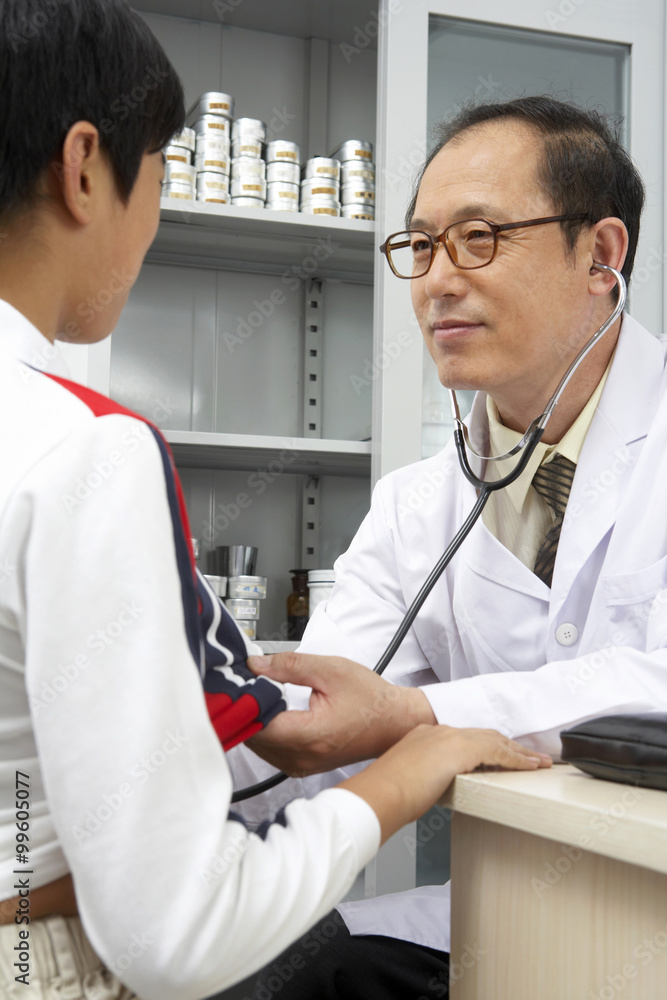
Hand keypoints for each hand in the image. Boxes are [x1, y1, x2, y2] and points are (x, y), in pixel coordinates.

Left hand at [246, 652, 435, 774]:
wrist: (395, 723)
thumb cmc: (371, 699)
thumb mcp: (330, 670)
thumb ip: (288, 665)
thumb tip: (255, 665)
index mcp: (310, 736)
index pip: (256, 725)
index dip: (243, 703)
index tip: (238, 683)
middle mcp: (303, 758)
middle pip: (252, 737)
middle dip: (246, 710)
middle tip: (246, 683)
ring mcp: (302, 766)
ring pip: (258, 746)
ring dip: (254, 721)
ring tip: (259, 695)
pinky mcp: (302, 767)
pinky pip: (270, 751)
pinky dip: (265, 732)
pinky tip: (270, 712)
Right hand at [341, 724, 551, 843]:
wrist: (381, 793)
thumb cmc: (387, 794)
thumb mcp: (408, 781)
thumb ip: (424, 779)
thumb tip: (430, 791)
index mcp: (424, 736)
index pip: (465, 738)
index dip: (487, 746)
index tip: (501, 756)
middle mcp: (438, 731)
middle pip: (483, 735)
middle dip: (508, 746)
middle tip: (528, 756)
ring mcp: (450, 737)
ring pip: (495, 740)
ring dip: (518, 752)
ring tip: (537, 762)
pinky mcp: (461, 749)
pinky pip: (499, 752)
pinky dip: (517, 759)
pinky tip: (530, 766)